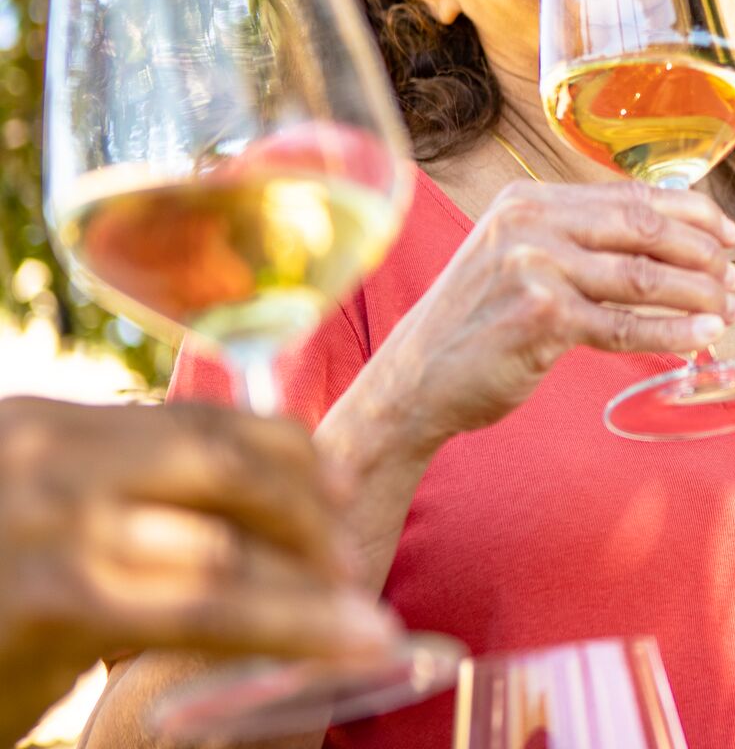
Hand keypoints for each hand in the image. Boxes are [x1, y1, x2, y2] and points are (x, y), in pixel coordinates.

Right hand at [0, 397, 397, 743]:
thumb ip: (120, 509)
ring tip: (364, 628)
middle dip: (307, 512)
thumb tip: (248, 524)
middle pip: (226, 464)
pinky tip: (332, 647)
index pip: (201, 419)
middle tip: (349, 565)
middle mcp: (45, 453)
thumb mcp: (38, 530)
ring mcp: (45, 522)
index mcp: (46, 427)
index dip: (289, 453)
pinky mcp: (47, 599)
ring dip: (309, 590)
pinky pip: (197, 609)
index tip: (342, 489)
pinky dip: (281, 628)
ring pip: (225, 546)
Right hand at [359, 180, 734, 452]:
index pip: (632, 195)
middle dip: (702, 252)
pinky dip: (672, 331)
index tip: (728, 234)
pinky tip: (703, 336)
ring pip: (642, 276)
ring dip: (697, 293)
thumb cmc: (479, 322)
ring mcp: (534, 268)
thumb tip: (666, 236)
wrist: (415, 380)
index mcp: (529, 200)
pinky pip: (624, 324)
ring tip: (728, 309)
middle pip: (645, 228)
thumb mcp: (518, 258)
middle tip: (733, 276)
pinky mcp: (540, 317)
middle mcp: (530, 223)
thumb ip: (576, 240)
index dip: (692, 212)